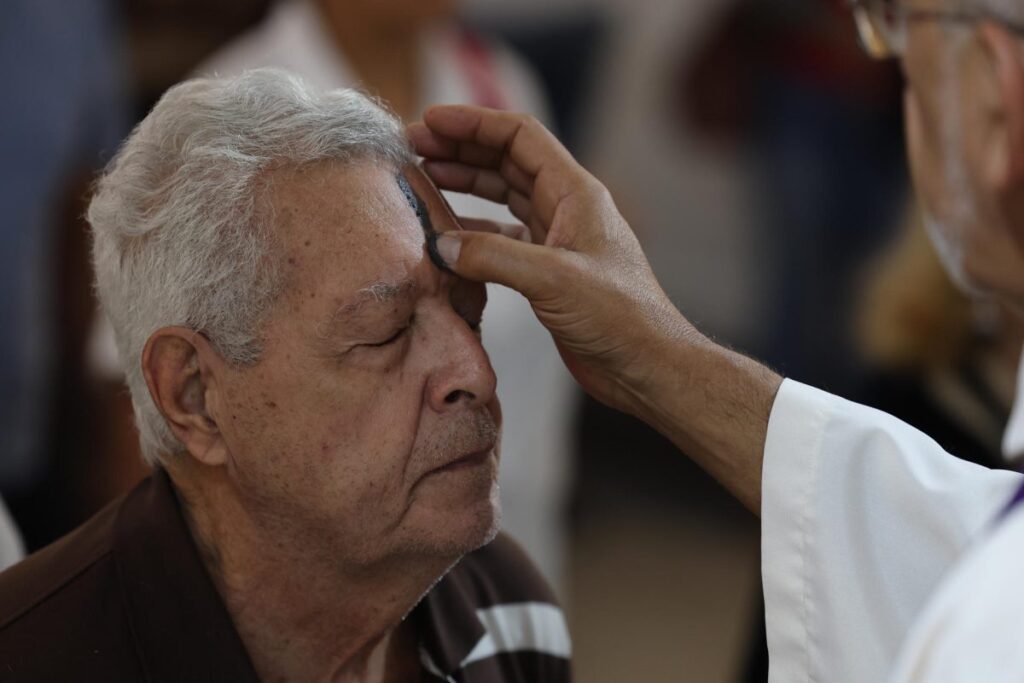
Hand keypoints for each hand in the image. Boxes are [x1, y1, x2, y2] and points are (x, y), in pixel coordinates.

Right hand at [409, 106, 780, 512]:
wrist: (646, 365)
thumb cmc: (620, 318)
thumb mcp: (553, 280)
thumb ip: (494, 257)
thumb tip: (441, 244)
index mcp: (576, 193)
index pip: (519, 136)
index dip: (473, 123)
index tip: (429, 121)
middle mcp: (566, 208)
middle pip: (506, 161)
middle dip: (460, 150)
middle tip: (413, 148)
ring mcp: (558, 239)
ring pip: (504, 196)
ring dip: (465, 185)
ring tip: (423, 178)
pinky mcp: (549, 272)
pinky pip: (503, 238)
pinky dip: (474, 231)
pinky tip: (446, 235)